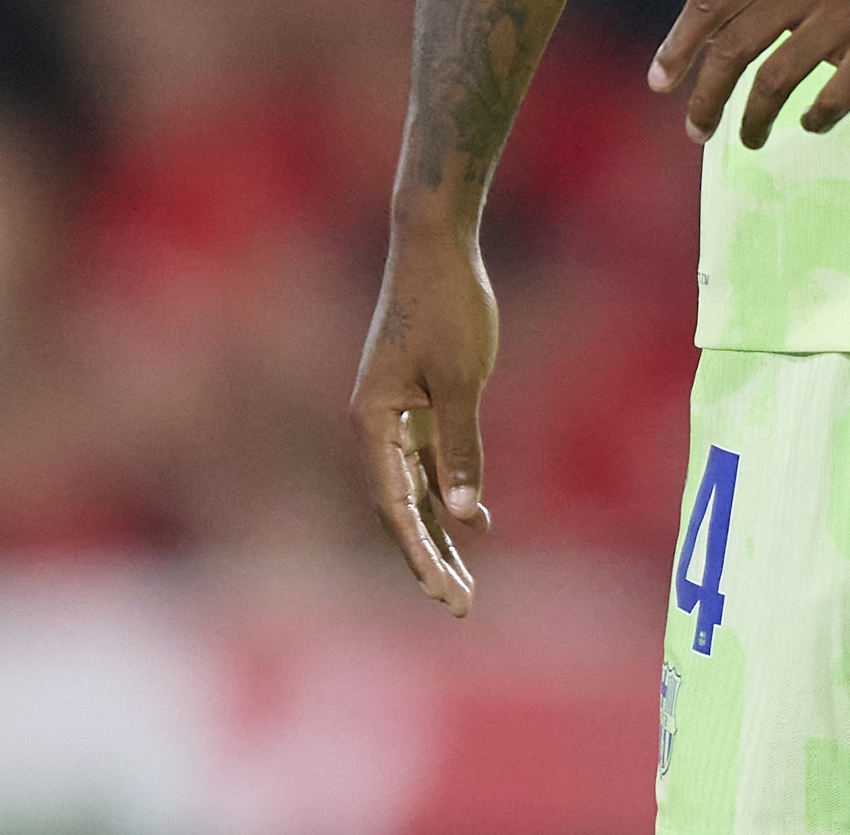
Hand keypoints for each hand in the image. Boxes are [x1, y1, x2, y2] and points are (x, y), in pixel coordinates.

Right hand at [349, 217, 499, 615]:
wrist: (436, 242)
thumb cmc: (448, 304)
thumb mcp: (462, 378)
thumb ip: (462, 446)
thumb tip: (464, 514)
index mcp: (375, 424)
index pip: (396, 508)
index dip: (421, 556)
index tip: (446, 596)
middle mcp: (375, 427)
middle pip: (399, 510)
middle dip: (428, 560)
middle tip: (460, 607)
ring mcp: (394, 415)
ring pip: (413, 491)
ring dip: (438, 534)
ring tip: (463, 584)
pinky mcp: (415, 402)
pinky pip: (428, 463)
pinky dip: (448, 493)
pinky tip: (474, 523)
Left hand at [649, 0, 849, 147]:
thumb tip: (724, 28)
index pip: (709, 2)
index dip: (677, 47)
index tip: (660, 83)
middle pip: (731, 50)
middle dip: (704, 99)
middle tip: (696, 132)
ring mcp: (845, 12)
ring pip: (774, 81)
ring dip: (752, 121)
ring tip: (751, 140)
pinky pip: (834, 98)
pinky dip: (814, 120)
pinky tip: (810, 124)